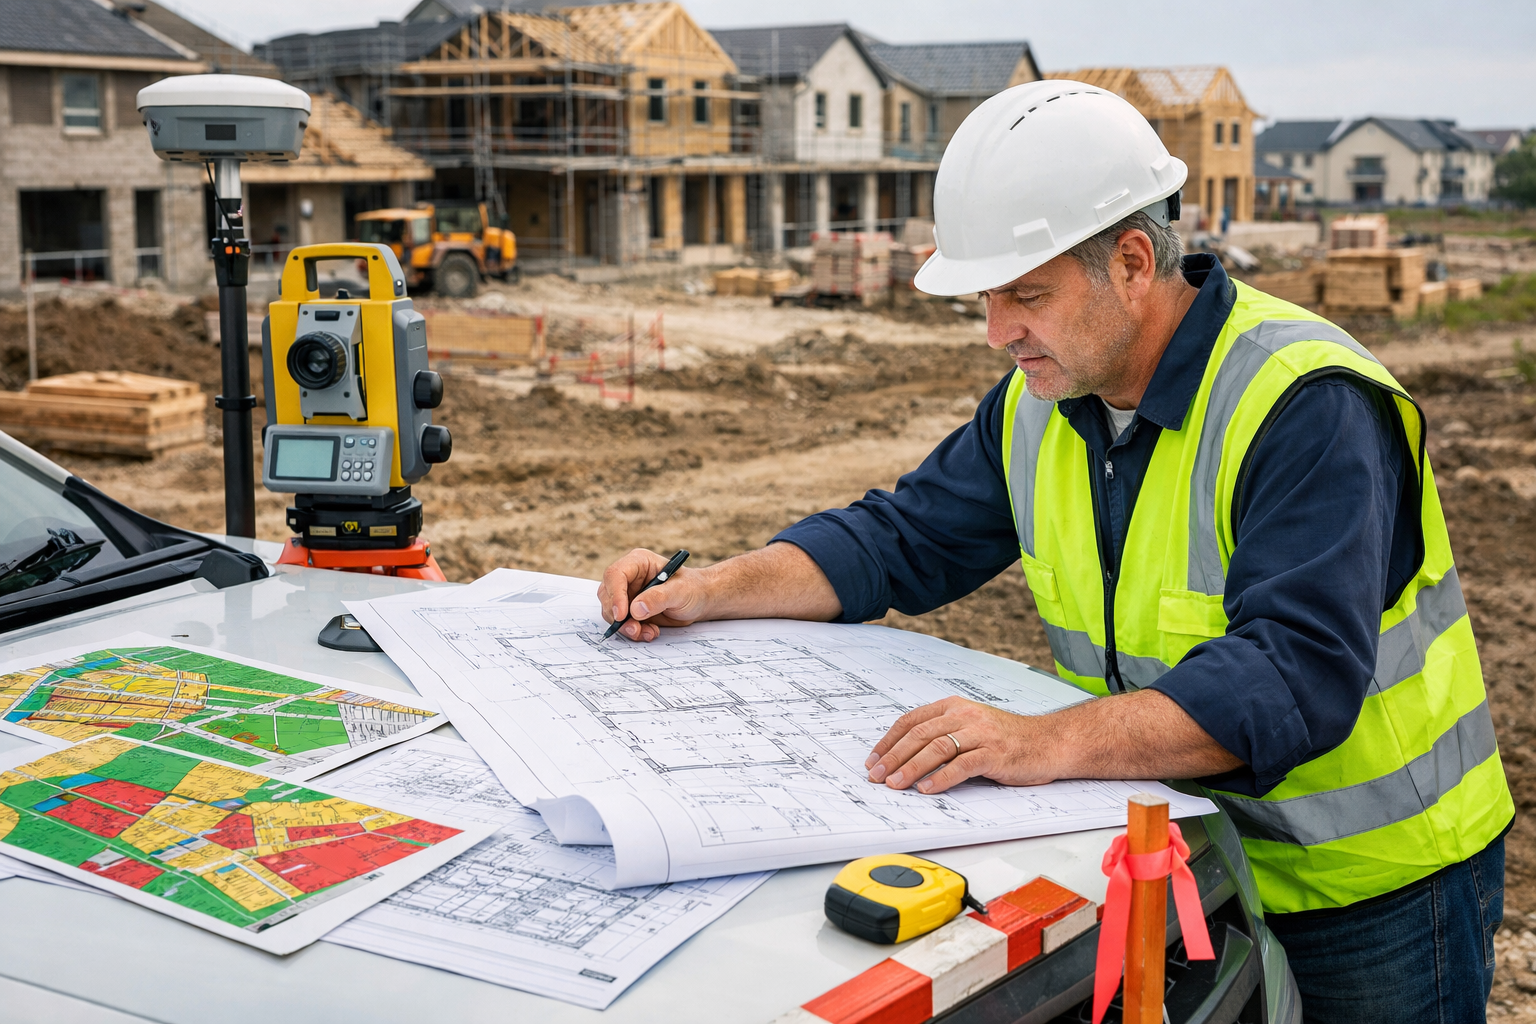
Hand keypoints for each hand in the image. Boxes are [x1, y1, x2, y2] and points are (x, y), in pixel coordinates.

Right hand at [597, 548, 711, 641]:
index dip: (615, 595)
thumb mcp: (680, 591)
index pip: (616, 574)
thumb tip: (635, 609)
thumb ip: (659, 598)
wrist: (699, 602)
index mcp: (638, 562)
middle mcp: (629, 577)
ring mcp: (628, 594)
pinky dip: (633, 631)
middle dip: (618, 616)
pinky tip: (650, 632)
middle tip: (634, 629)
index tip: (622, 615)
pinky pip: (621, 623)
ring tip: (647, 632)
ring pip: (611, 612)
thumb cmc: (692, 589)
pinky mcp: (630, 610)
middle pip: (607, 594)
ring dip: (626, 627)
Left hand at [864, 689, 1244, 793]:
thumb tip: (906, 755)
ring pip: (935, 749)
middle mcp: (965, 716)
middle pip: (919, 735)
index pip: (911, 720)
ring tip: (895, 785)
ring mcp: (980, 734)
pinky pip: (961, 765)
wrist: (1052, 743)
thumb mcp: (972, 727)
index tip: (873, 758)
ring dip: (910, 768)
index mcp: (955, 707)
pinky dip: (941, 778)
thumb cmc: (1010, 740)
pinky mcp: (994, 754)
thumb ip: (943, 734)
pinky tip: (927, 790)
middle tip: (876, 775)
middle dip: (892, 757)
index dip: (889, 740)